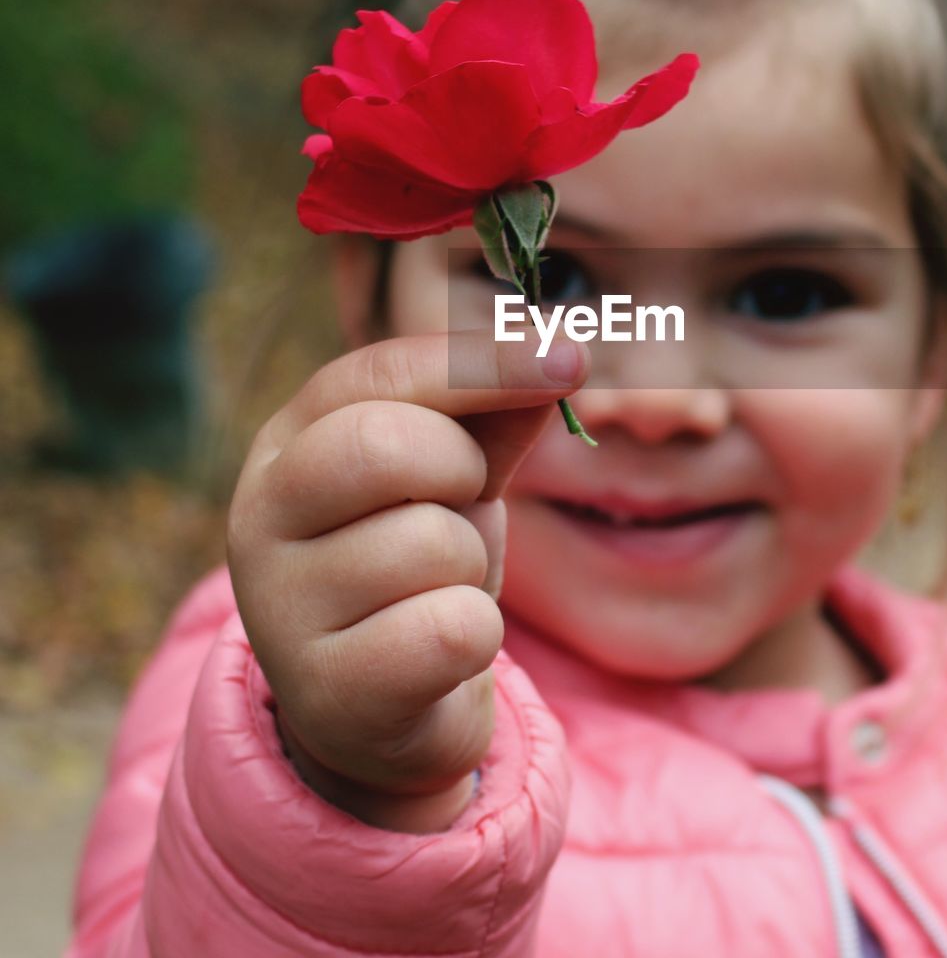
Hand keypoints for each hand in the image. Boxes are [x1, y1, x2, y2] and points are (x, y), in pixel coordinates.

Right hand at [226, 329, 587, 831]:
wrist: (386, 707)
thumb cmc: (417, 566)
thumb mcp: (454, 477)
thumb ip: (495, 414)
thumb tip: (561, 354)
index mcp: (290, 441)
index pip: (381, 372)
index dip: (484, 361)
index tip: (570, 360)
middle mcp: (261, 514)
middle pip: (383, 445)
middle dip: (461, 469)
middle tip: (460, 504)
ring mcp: (282, 606)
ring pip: (432, 543)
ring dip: (471, 565)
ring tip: (438, 590)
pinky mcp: (326, 690)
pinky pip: (452, 630)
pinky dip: (477, 634)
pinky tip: (440, 651)